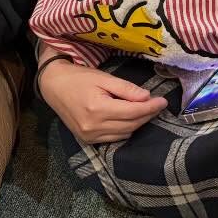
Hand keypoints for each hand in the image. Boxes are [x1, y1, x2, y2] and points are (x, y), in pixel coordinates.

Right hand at [39, 59, 166, 143]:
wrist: (54, 87)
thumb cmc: (79, 78)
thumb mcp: (103, 77)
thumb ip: (125, 88)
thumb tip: (147, 97)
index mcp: (98, 109)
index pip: (133, 112)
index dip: (150, 108)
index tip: (163, 101)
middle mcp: (94, 127)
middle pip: (131, 125)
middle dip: (147, 115)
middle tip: (158, 104)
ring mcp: (90, 136)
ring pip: (124, 134)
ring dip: (137, 123)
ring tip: (146, 110)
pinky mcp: (88, 140)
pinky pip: (114, 138)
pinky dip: (125, 129)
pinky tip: (129, 118)